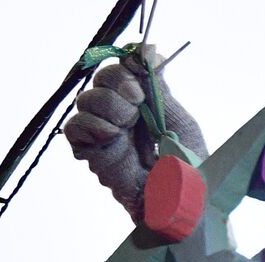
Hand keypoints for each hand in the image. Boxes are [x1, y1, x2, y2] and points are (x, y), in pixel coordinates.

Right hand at [64, 49, 207, 222]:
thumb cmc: (190, 171)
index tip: (141, 64)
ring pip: (86, 99)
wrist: (184, 207)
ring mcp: (106, 135)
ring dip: (105, 102)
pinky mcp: (94, 156)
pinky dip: (88, 124)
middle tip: (136, 98)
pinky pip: (74, 129)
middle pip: (102, 78)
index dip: (128, 62)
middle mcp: (123, 116)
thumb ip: (161, 91)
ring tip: (127, 121)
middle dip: (116, 80)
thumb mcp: (180, 123)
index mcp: (146, 105)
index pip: (125, 69)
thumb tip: (149, 52)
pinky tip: (111, 133)